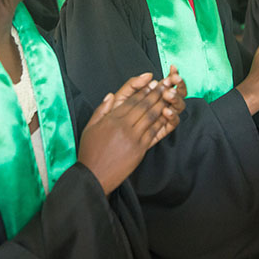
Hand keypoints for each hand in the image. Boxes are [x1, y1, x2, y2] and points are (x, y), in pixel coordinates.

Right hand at [78, 75, 176, 194]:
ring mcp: (133, 138)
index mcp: (112, 119)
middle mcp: (124, 126)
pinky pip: (153, 132)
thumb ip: (101, 110)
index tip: (152, 83)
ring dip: (162, 105)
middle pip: (144, 106)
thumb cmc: (90, 152)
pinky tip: (167, 115)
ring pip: (151, 117)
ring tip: (169, 96)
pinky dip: (161, 122)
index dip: (143, 91)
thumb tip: (110, 95)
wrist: (94, 176)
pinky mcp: (140, 149)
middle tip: (165, 84)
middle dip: (156, 94)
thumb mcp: (90, 127)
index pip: (131, 101)